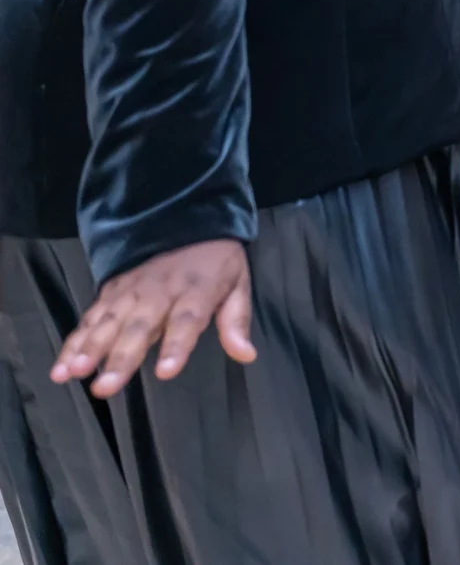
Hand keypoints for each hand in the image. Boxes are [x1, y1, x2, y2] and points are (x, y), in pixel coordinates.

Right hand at [51, 238, 253, 397]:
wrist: (189, 222)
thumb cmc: (216, 264)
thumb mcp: (238, 285)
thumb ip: (236, 320)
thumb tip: (247, 355)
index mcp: (196, 290)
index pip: (186, 320)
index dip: (176, 346)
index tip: (165, 372)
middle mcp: (159, 291)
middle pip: (139, 326)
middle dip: (120, 358)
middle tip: (105, 387)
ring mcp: (131, 291)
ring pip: (108, 323)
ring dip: (88, 349)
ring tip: (73, 374)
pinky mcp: (111, 292)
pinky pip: (91, 319)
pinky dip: (74, 342)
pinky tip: (61, 367)